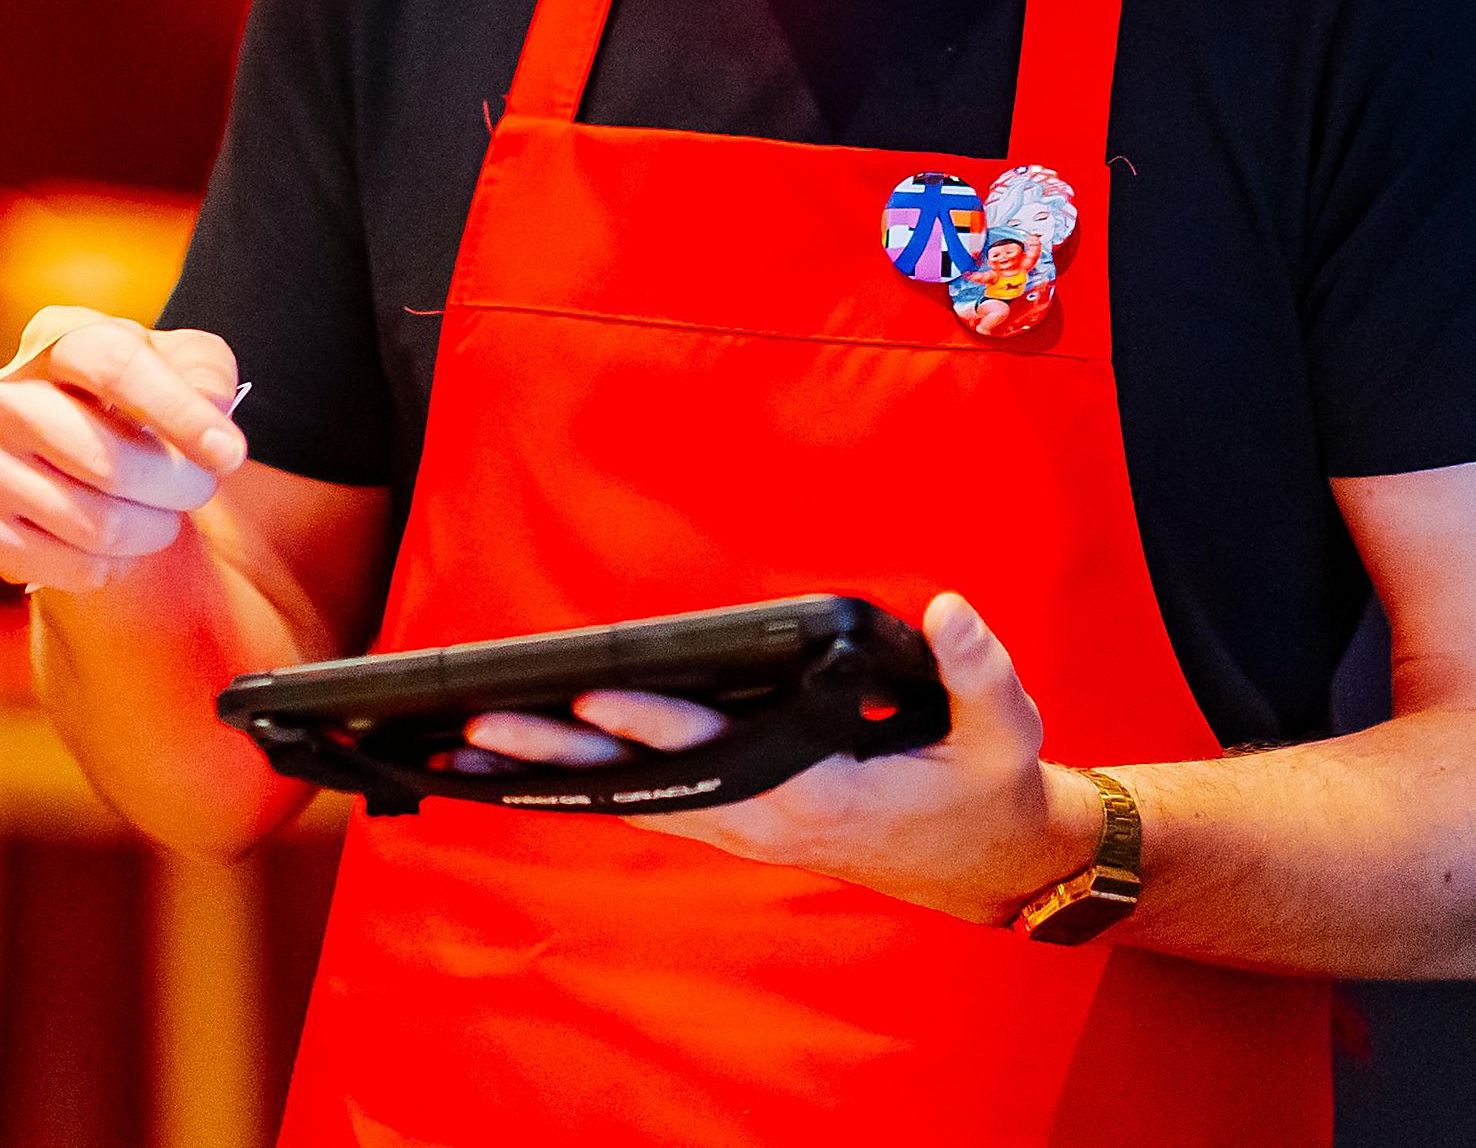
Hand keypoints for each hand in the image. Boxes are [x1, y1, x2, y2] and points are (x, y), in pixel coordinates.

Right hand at [0, 309, 249, 596]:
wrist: (96, 456)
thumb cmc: (150, 400)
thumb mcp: (191, 367)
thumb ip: (206, 375)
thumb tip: (208, 407)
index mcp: (55, 338)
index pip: (113, 365)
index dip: (178, 413)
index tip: (231, 455)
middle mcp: (6, 395)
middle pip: (104, 459)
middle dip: (176, 486)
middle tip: (200, 487)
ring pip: (94, 523)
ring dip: (153, 530)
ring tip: (163, 514)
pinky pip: (68, 567)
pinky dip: (112, 567)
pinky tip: (117, 545)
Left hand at [462, 590, 1106, 919]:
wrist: (989, 863)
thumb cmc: (985, 786)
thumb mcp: (1003, 730)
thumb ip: (975, 671)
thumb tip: (946, 613)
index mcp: (817, 794)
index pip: (718, 755)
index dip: (655, 724)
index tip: (593, 693)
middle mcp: (764, 821)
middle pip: (648, 785)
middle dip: (564, 752)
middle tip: (481, 724)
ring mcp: (746, 830)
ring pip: (635, 800)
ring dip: (557, 773)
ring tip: (472, 744)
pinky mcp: (739, 825)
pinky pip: (652, 805)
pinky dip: (589, 785)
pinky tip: (532, 769)